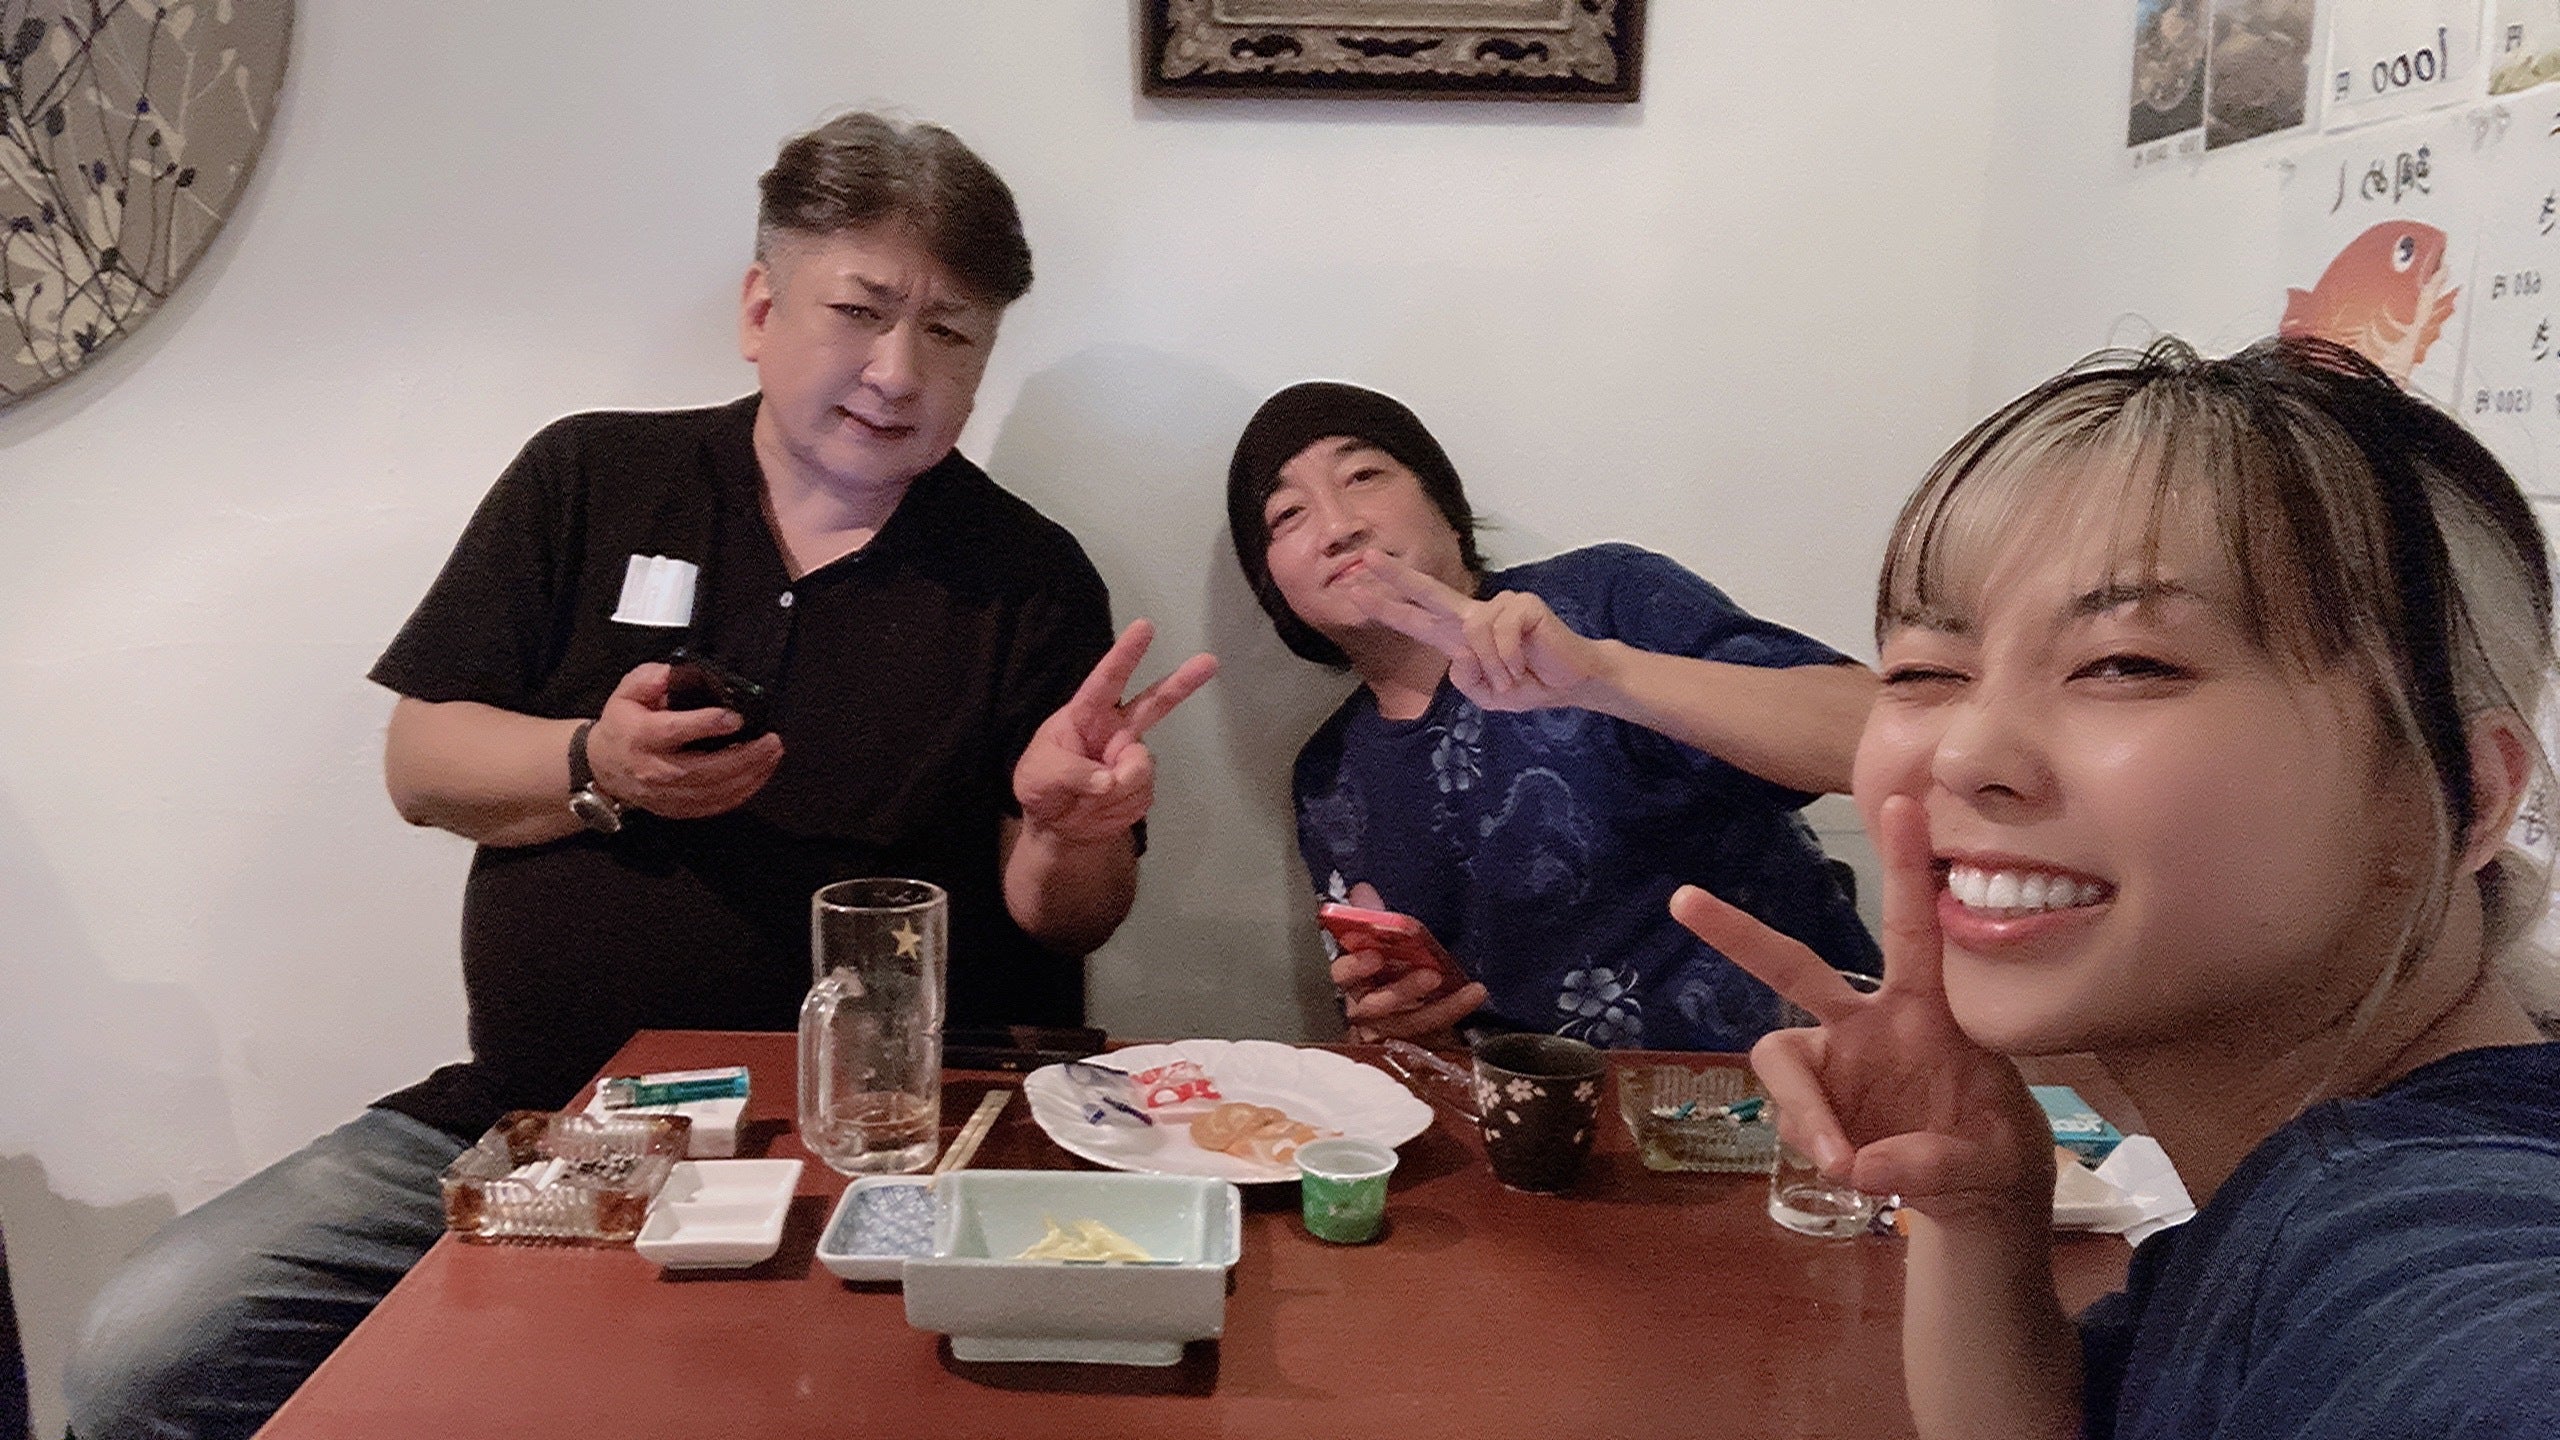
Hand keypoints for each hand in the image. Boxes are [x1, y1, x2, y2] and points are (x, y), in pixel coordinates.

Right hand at [585, 663, 784, 819]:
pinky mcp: (676, 808)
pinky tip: (758, 776)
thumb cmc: (621, 726)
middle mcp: (654, 768)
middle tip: (770, 741)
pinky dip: (740, 793)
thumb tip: (673, 674)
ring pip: (713, 790)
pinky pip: (713, 806)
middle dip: (743, 756)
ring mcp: (666, 794)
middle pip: (703, 768)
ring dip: (749, 774)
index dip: (706, 725)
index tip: (735, 717)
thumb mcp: (626, 692)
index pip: (674, 731)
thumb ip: (649, 679)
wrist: (602, 767)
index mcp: (641, 736)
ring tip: (771, 754)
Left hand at [1013, 620, 1218, 842]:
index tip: (1145, 626)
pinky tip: (1100, 810)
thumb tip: (1110, 781)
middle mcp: (1115, 731)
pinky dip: (1118, 808)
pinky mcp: (1142, 787)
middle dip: (1182, 683)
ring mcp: (1131, 758)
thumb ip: (1072, 773)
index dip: (1125, 653)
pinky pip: (1141, 795)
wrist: (1057, 828)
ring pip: (1140, 768)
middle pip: (1154, 704)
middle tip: (1210, 661)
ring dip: (1114, 790)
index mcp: (1086, 715)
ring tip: (1086, 802)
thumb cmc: (1040, 788)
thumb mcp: (1039, 776)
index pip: (1107, 680)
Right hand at [1330, 882, 1489, 1042]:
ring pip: (1409, 1024)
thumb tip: (1362, 890)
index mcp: (1349, 982)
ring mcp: (1387, 1031)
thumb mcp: (1373, 941)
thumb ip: (1367, 919)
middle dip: (1401, 991)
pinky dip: (1455, 1011)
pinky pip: (1434, 1031)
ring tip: (1467, 989)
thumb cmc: (1378, 968)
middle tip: (1429, 975)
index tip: (1374, 955)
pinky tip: (1473, 994)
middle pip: (1375, 1006)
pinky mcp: (1412, 1042)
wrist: (1401, 1006)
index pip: (1341, 976)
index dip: (1354, 967)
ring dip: (1439, 1007)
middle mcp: (1362, 1010)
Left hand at [1342, 550, 1612, 712]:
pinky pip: (1500, 635)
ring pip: (1473, 635)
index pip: (1415, 618)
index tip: (1355, 592)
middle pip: (1428, 591)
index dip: (1386, 607)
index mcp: (1457, 637)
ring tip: (1511, 677)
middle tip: (1366, 559)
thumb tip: (1462, 652)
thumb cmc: (1526, 684)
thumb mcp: (1485, 695)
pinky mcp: (1522, 605)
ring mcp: (1499, 605)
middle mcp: (1473, 615)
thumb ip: (1466, 680)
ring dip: (1493, 668)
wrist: (1569, 682)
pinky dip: (1508, 660)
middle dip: (1396, 576)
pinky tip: (1523, 666)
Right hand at [1668, 796, 2050, 1225]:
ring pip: (1780, 1058)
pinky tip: (1852, 1173)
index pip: (1912, 929)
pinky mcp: (1814, 1107)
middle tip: (1683, 900)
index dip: (1905, 867)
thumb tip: (1856, 1164)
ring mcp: (1834, 1065)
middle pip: (1793, 968)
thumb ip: (1934, 1162)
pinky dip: (1813, 1144)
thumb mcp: (1991, 1159)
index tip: (1900, 801)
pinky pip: (1790, 1117)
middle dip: (1739, 934)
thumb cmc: (1993, 1153)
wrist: (1976, 1198)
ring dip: (1802, 1109)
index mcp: (1926, 1011)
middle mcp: (1867, 1025)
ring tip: (1844, 1163)